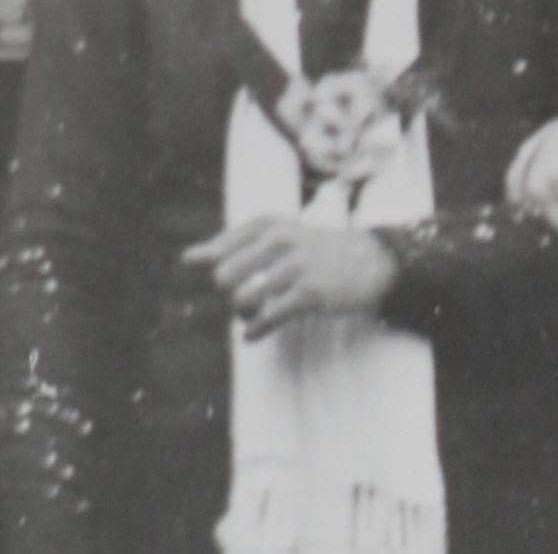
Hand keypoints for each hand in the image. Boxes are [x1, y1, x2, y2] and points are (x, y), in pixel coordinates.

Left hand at [182, 217, 398, 341]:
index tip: (208, 272)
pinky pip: (268, 318)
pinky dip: (255, 331)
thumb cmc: (317, 250)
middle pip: (225, 276)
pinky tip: (253, 334)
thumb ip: (234, 244)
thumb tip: (186, 257)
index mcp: (271, 224)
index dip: (212, 264)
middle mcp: (281, 240)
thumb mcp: (280, 234)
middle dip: (230, 293)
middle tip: (245, 298)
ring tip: (254, 315)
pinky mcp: (309, 293)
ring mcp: (296, 266)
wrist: (371, 261)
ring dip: (244, 314)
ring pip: (244, 299)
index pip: (222, 247)